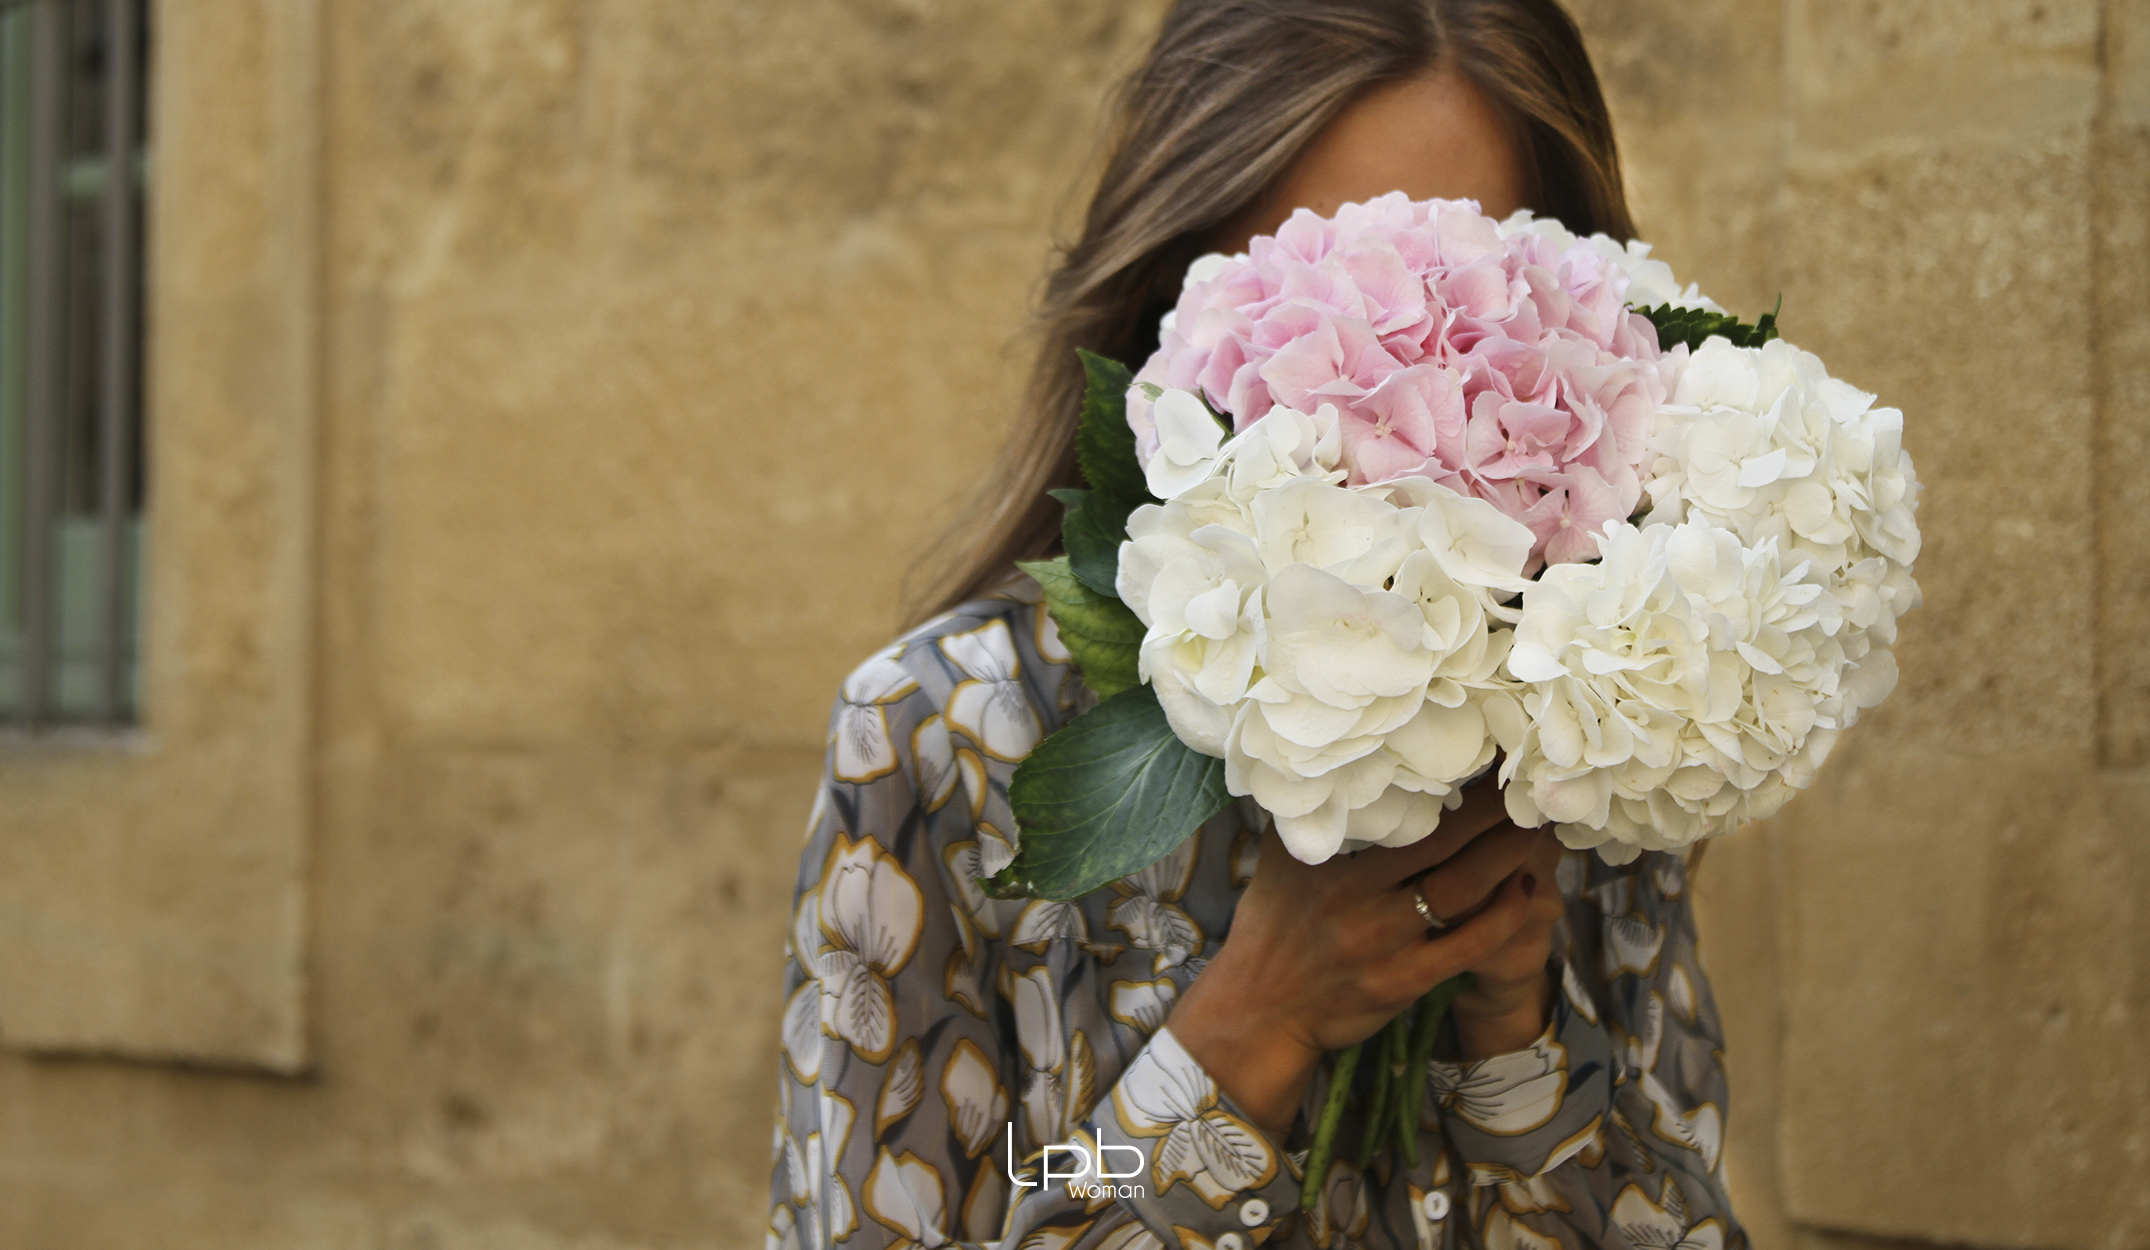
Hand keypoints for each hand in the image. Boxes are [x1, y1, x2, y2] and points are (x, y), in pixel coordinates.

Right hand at [1164, 782, 1544, 1135]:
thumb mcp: (1281, 863)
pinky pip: (1469, 944)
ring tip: (1534, 827)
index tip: (1483, 754)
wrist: (1260, 1013)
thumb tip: (1338, 762)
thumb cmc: (1271, 930)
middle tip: (1526, 784)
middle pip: (1445, 843)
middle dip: (1494, 811)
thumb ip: (1313, 817)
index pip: (1404, 812)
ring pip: (1465, 889)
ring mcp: (1385, 944)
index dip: (1451, 782)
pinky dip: (1504, 915)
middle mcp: (1360, 901)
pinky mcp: (1405, 981)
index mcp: (1331, 864)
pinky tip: (1526, 888)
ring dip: (1507, 854)